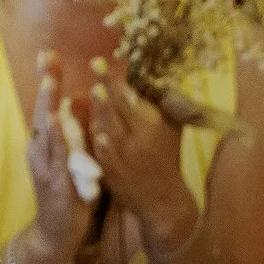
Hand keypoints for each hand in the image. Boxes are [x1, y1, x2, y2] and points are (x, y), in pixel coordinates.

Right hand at [15, 53, 91, 263]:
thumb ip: (73, 135)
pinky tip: (57, 121)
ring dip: (47, 105)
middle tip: (48, 58)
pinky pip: (56, 155)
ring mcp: (44, 165)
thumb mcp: (70, 161)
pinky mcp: (53, 180)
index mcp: (44, 144)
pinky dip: (55, 136)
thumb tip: (78, 104)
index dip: (47, 79)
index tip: (50, 54)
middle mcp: (40, 150)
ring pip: (46, 130)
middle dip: (46, 83)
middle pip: (42, 110)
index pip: (46, 105)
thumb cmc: (67, 195)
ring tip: (51, 82)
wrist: (55, 233)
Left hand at [84, 57, 197, 250]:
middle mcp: (140, 140)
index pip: (129, 98)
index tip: (101, 61)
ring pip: (112, 129)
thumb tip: (146, 82)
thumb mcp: (168, 133)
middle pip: (120, 109)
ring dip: (104, 111)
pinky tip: (97, 134)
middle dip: (108, 87)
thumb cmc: (165, 160)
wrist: (164, 202)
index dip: (115, 80)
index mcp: (152, 127)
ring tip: (96, 91)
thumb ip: (156, 108)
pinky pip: (106, 155)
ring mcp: (127, 157)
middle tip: (95, 65)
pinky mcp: (115, 173)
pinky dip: (103, 145)